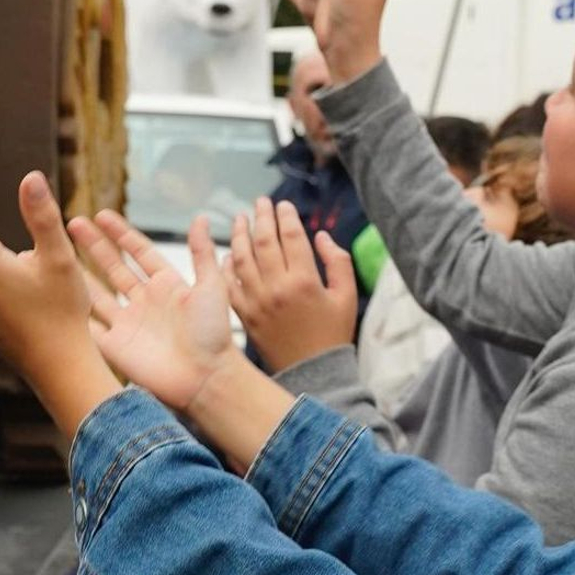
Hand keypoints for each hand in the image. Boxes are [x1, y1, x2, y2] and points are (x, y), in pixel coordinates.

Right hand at [69, 206, 236, 416]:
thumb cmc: (214, 335)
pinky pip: (89, 326)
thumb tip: (201, 218)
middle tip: (72, 223)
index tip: (101, 215)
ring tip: (57, 252)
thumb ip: (203, 253)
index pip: (139, 252)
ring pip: (96, 293)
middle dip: (93, 245)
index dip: (121, 233)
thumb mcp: (212, 287)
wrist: (204, 379)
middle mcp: (145, 302)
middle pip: (114, 267)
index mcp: (167, 285)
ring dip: (78, 273)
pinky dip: (73, 314)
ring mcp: (128, 324)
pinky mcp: (115, 347)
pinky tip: (55, 296)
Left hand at [227, 198, 358, 369]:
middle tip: (260, 202)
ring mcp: (257, 302)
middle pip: (263, 242)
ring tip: (241, 219)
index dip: (286, 216)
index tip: (283, 205)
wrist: (312, 372)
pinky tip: (229, 253)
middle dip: (261, 217)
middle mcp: (277, 289)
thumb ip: (338, 261)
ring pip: (242, 259)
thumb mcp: (346, 296)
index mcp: (305, 282)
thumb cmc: (333, 333)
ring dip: (239, 235)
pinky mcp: (245, 315)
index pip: (291, 237)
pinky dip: (227, 266)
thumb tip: (320, 236)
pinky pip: (230, 284)